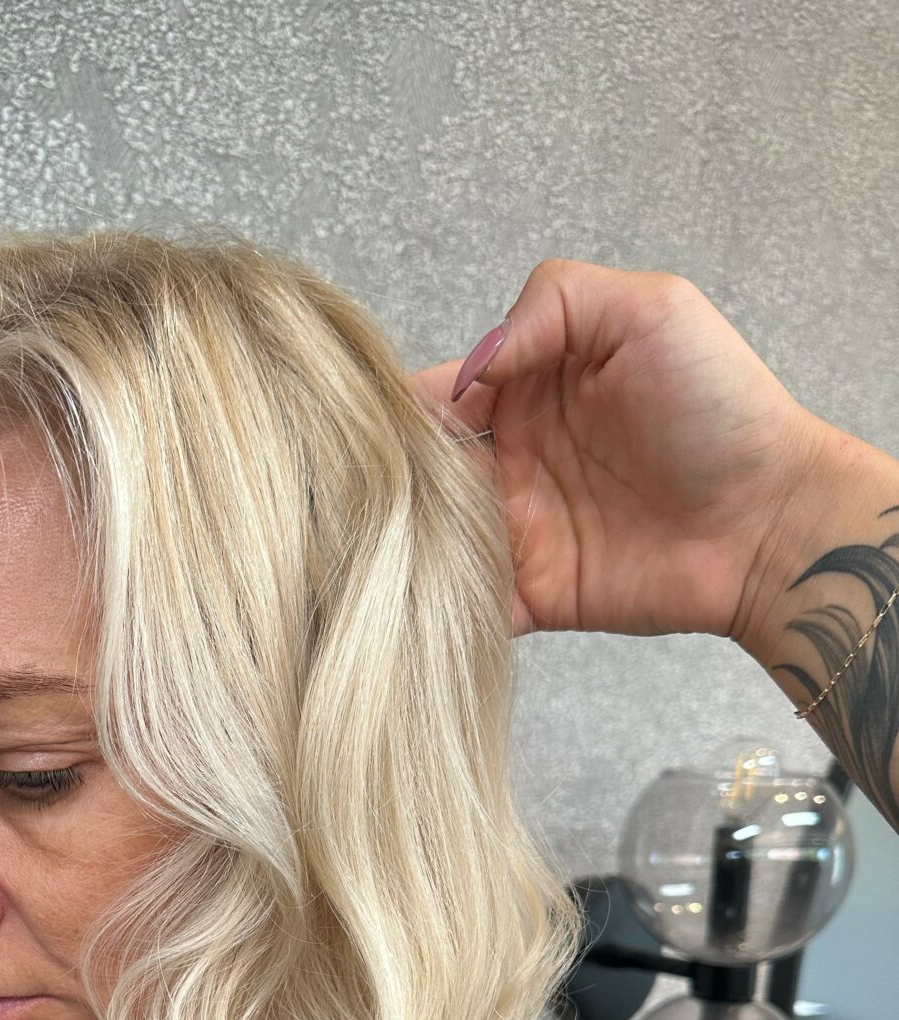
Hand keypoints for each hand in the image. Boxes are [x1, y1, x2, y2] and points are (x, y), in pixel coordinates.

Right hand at [408, 258, 834, 644]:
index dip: (401, 405)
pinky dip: (433, 604)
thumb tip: (473, 366)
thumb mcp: (651, 309)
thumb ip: (554, 305)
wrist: (770, 520)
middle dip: (386, 478)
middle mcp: (514, 456)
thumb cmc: (722, 407)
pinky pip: (468, 600)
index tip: (373, 424)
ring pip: (429, 536)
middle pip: (422, 468)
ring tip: (370, 545)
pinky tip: (410, 596)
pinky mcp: (533, 591)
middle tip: (361, 490)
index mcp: (530, 387)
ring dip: (398, 542)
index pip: (440, 391)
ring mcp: (520, 527)